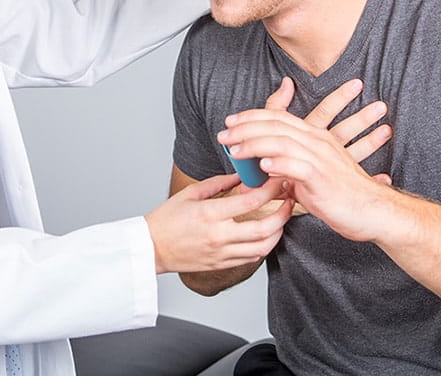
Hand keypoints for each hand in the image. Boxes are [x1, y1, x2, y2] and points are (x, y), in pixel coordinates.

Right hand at [146, 172, 292, 273]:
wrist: (151, 248)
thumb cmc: (166, 220)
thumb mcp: (190, 194)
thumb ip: (219, 183)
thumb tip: (241, 175)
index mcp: (210, 214)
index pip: (252, 201)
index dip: (271, 190)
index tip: (279, 182)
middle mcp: (219, 235)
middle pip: (265, 228)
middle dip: (284, 213)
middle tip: (289, 201)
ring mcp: (222, 253)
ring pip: (264, 247)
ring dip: (278, 232)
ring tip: (281, 219)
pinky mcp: (222, 264)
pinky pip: (252, 258)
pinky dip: (264, 246)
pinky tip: (265, 235)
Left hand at [220, 82, 394, 240]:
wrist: (374, 211)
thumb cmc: (341, 196)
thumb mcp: (310, 177)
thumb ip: (288, 170)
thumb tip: (265, 174)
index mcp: (315, 138)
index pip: (278, 118)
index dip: (251, 117)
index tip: (230, 122)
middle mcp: (317, 142)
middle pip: (275, 125)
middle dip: (245, 127)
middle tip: (223, 134)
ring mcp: (321, 158)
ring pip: (281, 141)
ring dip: (253, 144)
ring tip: (234, 151)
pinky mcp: (322, 178)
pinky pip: (296, 166)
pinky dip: (277, 163)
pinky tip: (261, 166)